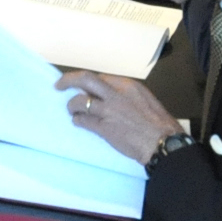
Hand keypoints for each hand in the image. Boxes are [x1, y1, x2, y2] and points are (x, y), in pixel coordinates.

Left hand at [59, 70, 182, 164]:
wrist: (163, 143)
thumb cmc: (159, 124)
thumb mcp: (144, 100)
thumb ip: (125, 96)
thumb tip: (108, 96)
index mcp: (128, 86)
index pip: (100, 77)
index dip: (87, 82)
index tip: (81, 85)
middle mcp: (116, 94)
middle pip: (85, 79)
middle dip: (68, 80)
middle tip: (58, 86)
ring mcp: (108, 111)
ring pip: (79, 101)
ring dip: (72, 106)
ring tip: (72, 111)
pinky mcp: (104, 128)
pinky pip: (83, 121)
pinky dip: (77, 121)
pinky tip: (78, 122)